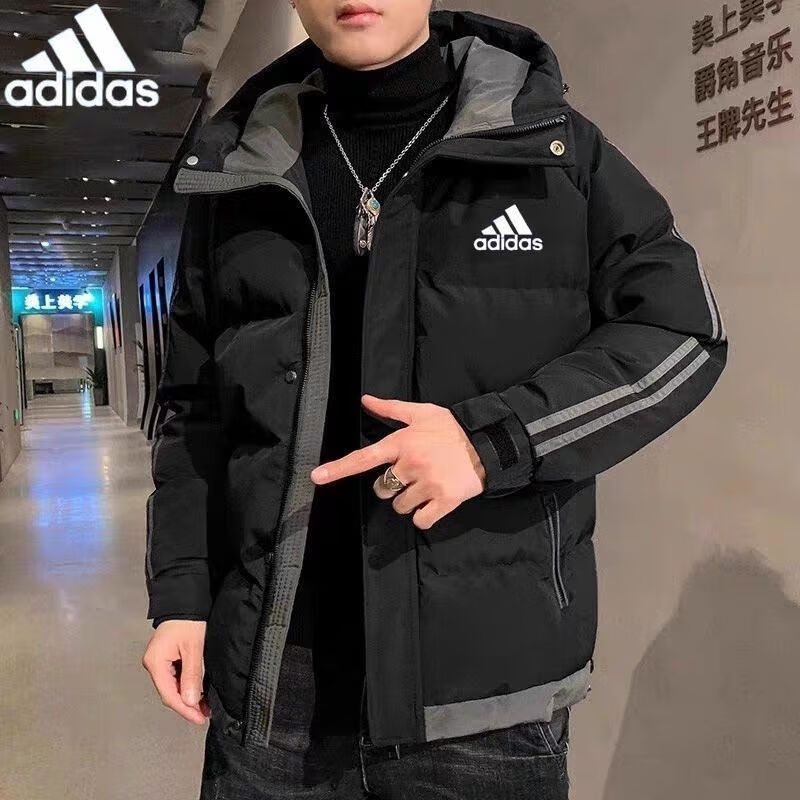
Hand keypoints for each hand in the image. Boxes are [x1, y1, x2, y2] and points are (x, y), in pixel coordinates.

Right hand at [142, 620, 209, 724]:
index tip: (199, 718)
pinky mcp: (165, 658)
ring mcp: (158, 662)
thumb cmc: (188, 621)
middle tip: (204, 714)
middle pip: (169, 693)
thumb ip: (191, 675)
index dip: (185, 709)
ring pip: (171, 687)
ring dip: (187, 697)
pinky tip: (197, 692)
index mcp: (155, 663)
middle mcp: (153, 665)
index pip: (169, 694)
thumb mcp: (193, 648)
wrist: (184, 601)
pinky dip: (185, 686)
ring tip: (204, 707)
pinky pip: (174, 678)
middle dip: (187, 705)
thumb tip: (190, 701)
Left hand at [310, 394, 486, 529]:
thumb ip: (391, 408)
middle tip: (411, 475)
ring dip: (409, 500)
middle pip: (382, 489)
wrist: (487, 443)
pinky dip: (425, 515)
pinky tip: (434, 502)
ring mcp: (427, 484)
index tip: (316, 477)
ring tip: (427, 485)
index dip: (338, 468)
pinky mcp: (444, 500)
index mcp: (401, 443)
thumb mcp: (422, 412)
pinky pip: (421, 520)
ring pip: (400, 506)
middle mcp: (410, 464)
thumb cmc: (452, 428)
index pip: (363, 457)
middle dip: (392, 486)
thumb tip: (365, 400)